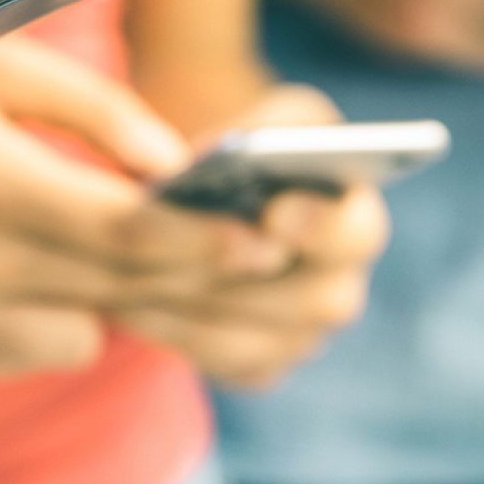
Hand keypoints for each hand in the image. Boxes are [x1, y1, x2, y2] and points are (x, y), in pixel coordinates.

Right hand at [0, 38, 297, 375]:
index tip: (263, 239)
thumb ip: (99, 112)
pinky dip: (70, 313)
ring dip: (132, 294)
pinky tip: (47, 262)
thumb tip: (173, 170)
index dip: (204, 242)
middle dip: (198, 274)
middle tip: (253, 252)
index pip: (125, 236)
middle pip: (120, 289)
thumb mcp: (5, 63)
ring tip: (130, 240)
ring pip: (90, 329)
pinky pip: (44, 345)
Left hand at [112, 86, 388, 387]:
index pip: (356, 231)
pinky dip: (176, 335)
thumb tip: (200, 171)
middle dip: (246, 278)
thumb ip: (259, 134)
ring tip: (132, 280)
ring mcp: (302, 334)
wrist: (221, 193)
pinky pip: (224, 364)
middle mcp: (339, 284)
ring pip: (257, 340)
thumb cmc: (245, 146)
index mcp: (354, 218)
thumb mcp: (261, 119)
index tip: (275, 212)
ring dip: (193, 308)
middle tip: (185, 258)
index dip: (320, 225)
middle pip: (315, 302)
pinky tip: (128, 305)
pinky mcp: (261, 363)